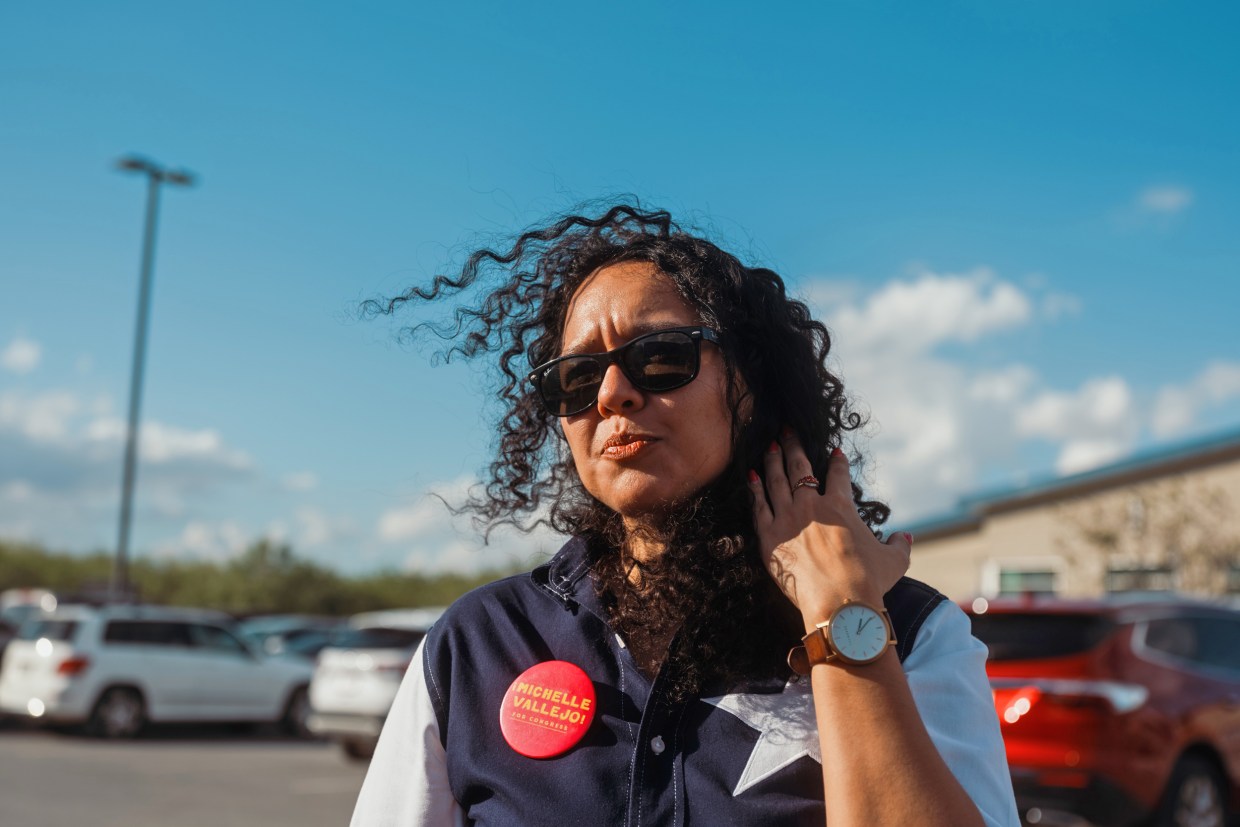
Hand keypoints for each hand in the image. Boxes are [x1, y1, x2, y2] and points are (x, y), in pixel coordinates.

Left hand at [747, 430, 910, 627]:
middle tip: (787, 430)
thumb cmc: (869, 581)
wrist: (838, 603)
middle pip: (799, 466)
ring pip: (776, 480)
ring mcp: (787, 519)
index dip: (837, 461)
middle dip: (793, 445)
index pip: (838, 475)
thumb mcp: (894, 561)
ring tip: (769, 445)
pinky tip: (751, 476)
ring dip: (772, 460)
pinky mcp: (769, 536)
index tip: (834, 451)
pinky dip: (754, 489)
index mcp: (840, 506)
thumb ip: (900, 545)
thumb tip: (906, 537)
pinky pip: (758, 506)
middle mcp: (811, 505)